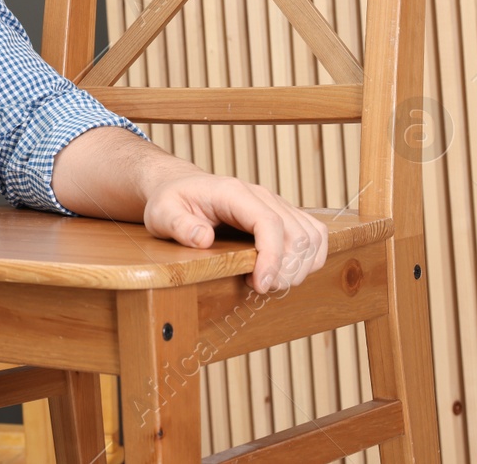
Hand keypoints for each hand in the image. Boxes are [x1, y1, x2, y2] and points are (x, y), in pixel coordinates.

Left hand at [52, 127, 328, 294]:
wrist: (181, 187)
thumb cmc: (172, 201)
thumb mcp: (162, 213)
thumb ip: (178, 224)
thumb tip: (203, 238)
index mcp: (233, 193)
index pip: (268, 222)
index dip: (271, 257)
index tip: (260, 284)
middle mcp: (261, 195)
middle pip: (296, 234)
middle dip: (285, 269)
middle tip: (261, 289)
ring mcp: (276, 204)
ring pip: (311, 236)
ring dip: (299, 267)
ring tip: (273, 284)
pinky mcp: (284, 215)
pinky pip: (314, 235)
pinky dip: (310, 258)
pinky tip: (288, 273)